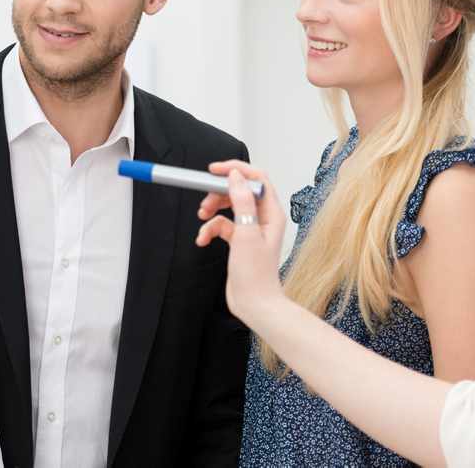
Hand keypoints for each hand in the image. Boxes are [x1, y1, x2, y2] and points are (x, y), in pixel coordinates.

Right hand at [196, 161, 286, 322]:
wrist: (254, 304)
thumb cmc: (256, 275)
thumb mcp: (246, 233)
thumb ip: (241, 201)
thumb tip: (236, 176)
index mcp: (272, 212)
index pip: (256, 178)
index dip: (235, 170)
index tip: (214, 170)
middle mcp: (263, 218)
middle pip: (238, 191)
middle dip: (218, 194)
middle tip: (204, 202)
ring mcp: (251, 229)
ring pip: (228, 207)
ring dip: (211, 211)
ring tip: (202, 219)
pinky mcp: (239, 240)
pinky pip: (222, 225)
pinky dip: (210, 230)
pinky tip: (203, 240)